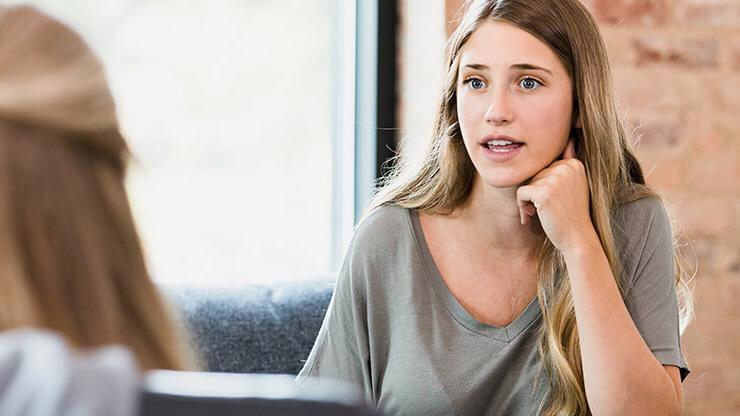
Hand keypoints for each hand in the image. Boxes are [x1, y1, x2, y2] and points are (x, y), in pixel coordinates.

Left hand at [516, 139, 596, 253]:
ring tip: (540, 213)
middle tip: (543, 209)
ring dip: (527, 201)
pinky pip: (521, 193)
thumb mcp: (574, 184)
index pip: (545, 166)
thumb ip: (568, 162)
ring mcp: (556, 179)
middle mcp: (566, 167)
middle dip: (533, 192)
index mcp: (574, 163)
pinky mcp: (544, 192)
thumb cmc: (571, 214)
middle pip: (534, 173)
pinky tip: (532, 217)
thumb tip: (571, 137)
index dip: (543, 185)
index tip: (552, 201)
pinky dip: (522, 206)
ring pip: (526, 183)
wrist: (577, 238)